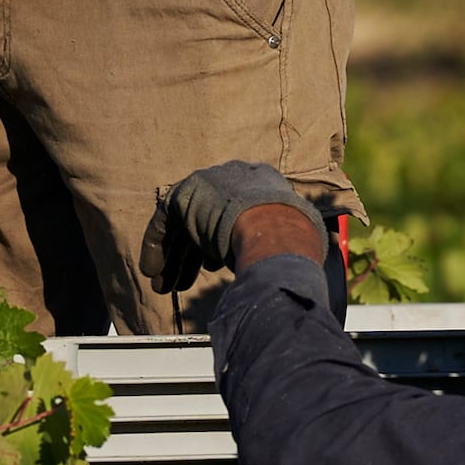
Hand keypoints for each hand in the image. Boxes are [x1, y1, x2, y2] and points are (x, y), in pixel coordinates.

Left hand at [155, 160, 343, 296]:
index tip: (212, 268)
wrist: (275, 230)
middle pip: (205, 220)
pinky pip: (163, 222)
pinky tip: (154, 272)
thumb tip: (310, 272)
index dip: (221, 244)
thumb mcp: (302, 238)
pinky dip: (157, 248)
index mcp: (262, 184)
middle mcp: (233, 178)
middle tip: (183, 283)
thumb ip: (295, 245)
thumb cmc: (296, 243)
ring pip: (183, 225)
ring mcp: (208, 184)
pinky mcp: (185, 195)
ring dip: (173, 258)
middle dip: (192, 255)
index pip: (234, 213)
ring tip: (166, 286)